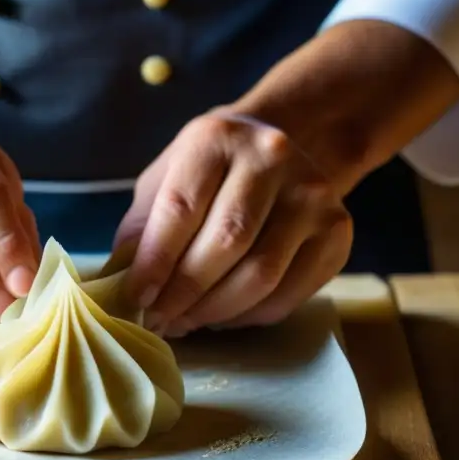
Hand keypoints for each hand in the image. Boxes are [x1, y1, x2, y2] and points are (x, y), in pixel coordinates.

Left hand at [115, 111, 352, 336]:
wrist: (280, 148)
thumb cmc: (208, 173)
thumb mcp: (164, 182)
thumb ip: (141, 228)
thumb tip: (120, 285)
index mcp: (216, 137)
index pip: (181, 209)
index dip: (156, 262)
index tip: (136, 297)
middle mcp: (271, 158)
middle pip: (226, 244)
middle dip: (184, 293)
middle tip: (157, 319)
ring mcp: (313, 194)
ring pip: (260, 275)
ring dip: (214, 311)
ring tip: (184, 322)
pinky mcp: (338, 232)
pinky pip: (289, 295)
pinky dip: (248, 317)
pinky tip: (222, 315)